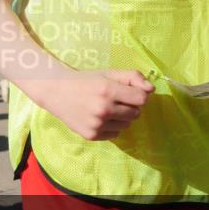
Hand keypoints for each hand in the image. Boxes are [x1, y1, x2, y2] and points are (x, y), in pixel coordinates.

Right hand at [38, 69, 153, 140]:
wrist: (56, 92)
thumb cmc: (86, 80)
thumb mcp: (109, 73)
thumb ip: (133, 77)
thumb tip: (152, 89)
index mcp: (108, 90)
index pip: (142, 99)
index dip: (138, 95)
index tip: (129, 92)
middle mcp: (103, 108)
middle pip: (136, 113)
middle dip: (130, 106)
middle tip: (116, 100)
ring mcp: (97, 124)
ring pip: (126, 125)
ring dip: (121, 117)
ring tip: (106, 109)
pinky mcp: (92, 135)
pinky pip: (115, 134)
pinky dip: (111, 127)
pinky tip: (98, 118)